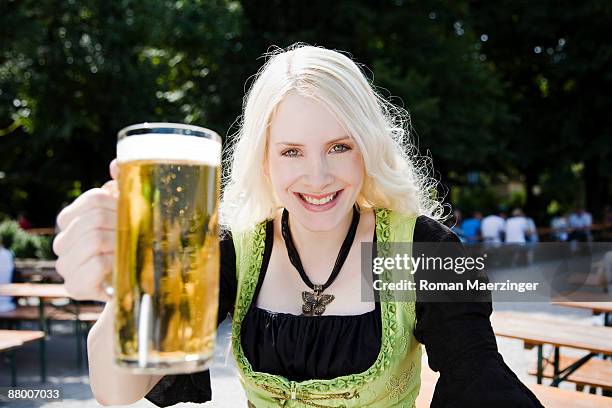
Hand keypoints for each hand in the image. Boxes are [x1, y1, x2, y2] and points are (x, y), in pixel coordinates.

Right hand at [53, 159, 118, 300]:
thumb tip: (115, 164)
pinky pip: (97, 264)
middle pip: (95, 218)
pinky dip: (115, 262)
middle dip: (121, 224)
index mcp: (70, 220)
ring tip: (131, 249)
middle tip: (136, 234)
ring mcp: (64, 265)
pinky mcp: (74, 286)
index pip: (93, 199)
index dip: (118, 204)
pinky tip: (122, 267)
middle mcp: (61, 242)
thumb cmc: (129, 245)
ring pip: (95, 240)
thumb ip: (121, 188)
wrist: (131, 286)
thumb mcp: (126, 215)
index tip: (131, 213)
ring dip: (120, 244)